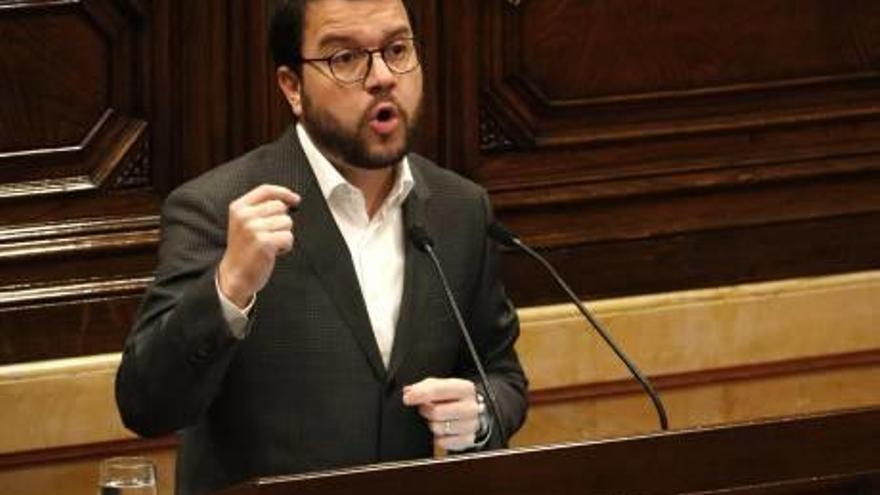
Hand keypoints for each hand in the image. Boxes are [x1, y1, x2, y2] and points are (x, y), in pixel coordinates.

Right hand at [218, 184, 300, 307]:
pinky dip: (285, 246)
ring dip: (283, 235)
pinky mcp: (264, 242)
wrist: (235, 275)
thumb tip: (290, 200)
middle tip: (269, 235)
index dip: (284, 192)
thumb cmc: (244, 249)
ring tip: (269, 244)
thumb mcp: (245, 223)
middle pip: (280, 207)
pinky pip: (288, 237)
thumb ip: (261, 208)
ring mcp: (253, 229)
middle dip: (281, 221)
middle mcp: (244, 216)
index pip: (266, 190)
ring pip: (287, 222)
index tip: (295, 199)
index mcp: (239, 208)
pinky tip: (273, 252)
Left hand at [402, 377, 480, 450]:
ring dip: (432, 424)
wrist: (473, 410)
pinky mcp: (468, 440)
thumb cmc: (453, 397)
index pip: (438, 390)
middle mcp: (471, 407)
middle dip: (425, 411)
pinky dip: (438, 437)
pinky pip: (443, 442)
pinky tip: (442, 429)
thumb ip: (424, 387)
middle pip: (436, 412)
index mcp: (465, 388)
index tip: (407, 398)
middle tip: (425, 408)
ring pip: (439, 429)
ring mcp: (471, 425)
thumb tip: (409, 392)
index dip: (419, 394)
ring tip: (435, 419)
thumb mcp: (441, 385)